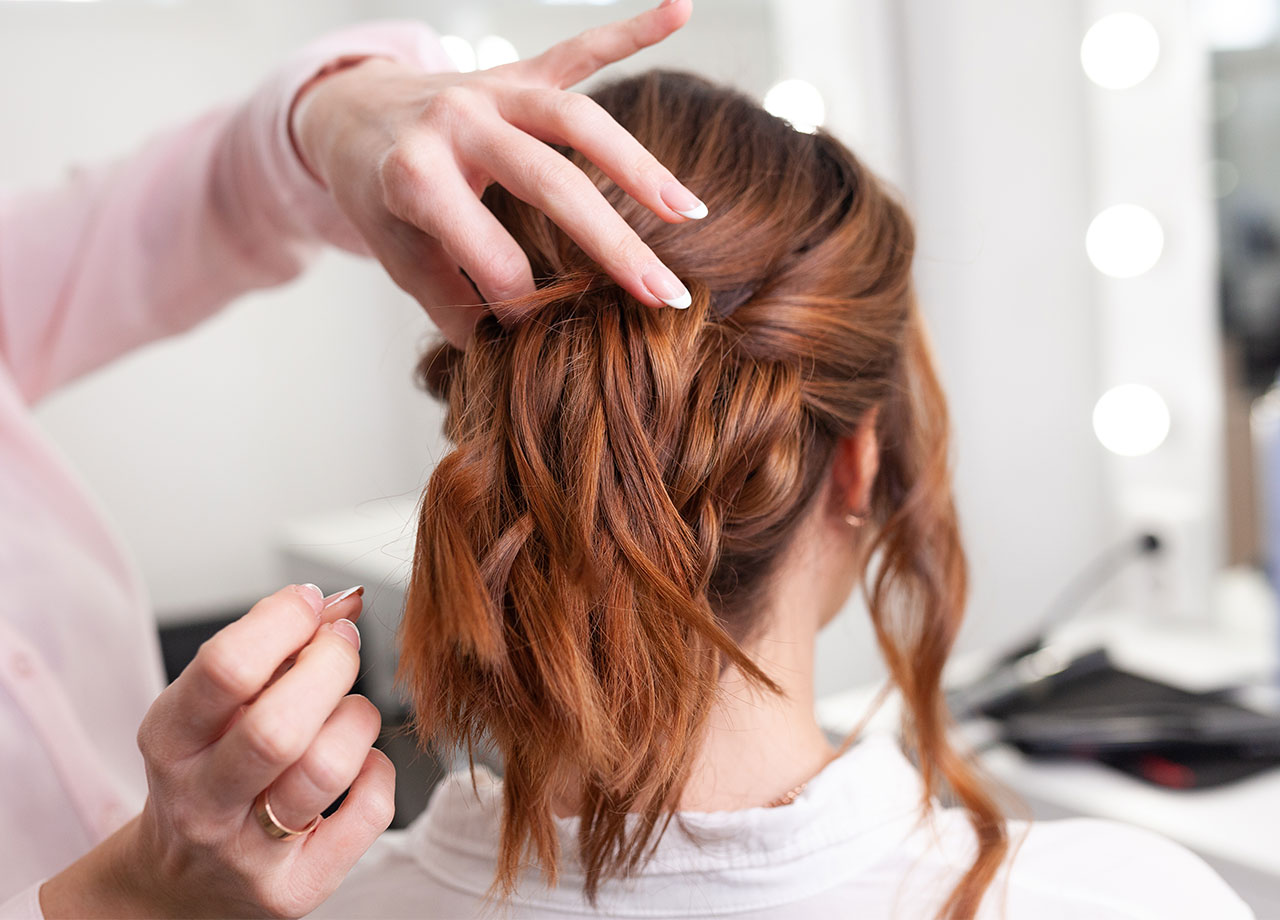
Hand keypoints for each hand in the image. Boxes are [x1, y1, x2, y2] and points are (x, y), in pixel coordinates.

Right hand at [40, 584, 393, 918]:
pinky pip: (367, 814)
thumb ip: (270, 651)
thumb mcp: (211, 709)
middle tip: (342, 643)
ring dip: (357, 717)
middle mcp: (202, 802)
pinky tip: (360, 762)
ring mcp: (248, 853)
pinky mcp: (296, 889)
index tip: (311, 603)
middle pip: (278, 727)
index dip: (283, 622)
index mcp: (170, 742)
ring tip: (349, 710)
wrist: (180, 882)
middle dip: (330, 665)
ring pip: (327, 769)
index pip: (224, 671)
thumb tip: (344, 602)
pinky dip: (378, 771)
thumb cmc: (209, 771)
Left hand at [292, 0, 702, 347]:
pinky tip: (679, 10)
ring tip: (690, 212)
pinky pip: (576, 50)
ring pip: (576, 119)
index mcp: (414, 176)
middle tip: (665, 294)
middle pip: (551, 183)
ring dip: (639, 166)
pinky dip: (630, 29)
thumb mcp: (397, 256)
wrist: (348, 110)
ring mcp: (489, 88)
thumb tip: (507, 351)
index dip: (518, 302)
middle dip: (613, 243)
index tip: (549, 336)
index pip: (487, 253)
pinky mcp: (515, 70)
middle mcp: (455, 122)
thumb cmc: (376, 194)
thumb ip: (450, 303)